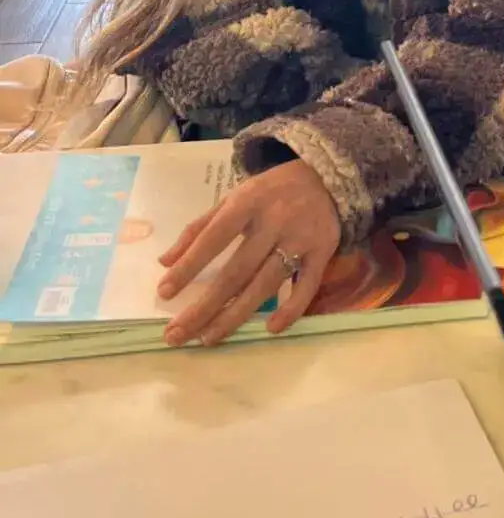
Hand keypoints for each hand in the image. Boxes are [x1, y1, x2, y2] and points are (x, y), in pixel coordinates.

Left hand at [157, 161, 340, 345]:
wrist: (326, 179)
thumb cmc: (270, 192)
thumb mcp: (233, 198)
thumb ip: (200, 228)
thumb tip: (165, 262)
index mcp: (248, 203)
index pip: (213, 239)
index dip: (188, 267)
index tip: (164, 293)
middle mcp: (274, 222)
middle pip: (236, 272)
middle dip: (205, 306)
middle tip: (177, 334)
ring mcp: (300, 240)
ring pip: (265, 285)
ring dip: (236, 315)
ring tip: (208, 338)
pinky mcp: (322, 253)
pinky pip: (306, 287)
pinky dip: (290, 309)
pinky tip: (270, 328)